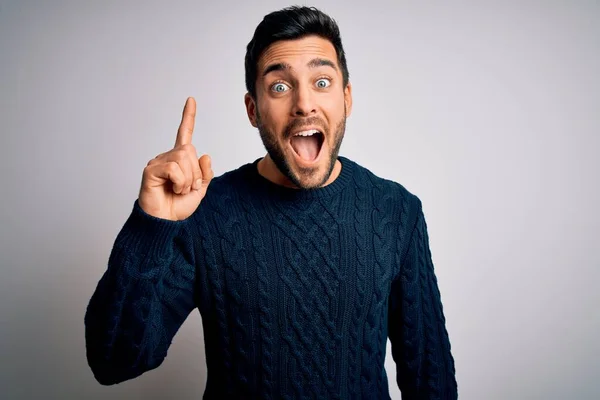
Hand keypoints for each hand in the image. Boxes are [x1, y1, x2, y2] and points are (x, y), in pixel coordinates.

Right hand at [138, 97, 213, 220]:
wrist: (166, 222)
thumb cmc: (178, 206)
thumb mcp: (200, 190)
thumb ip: (205, 173)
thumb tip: (205, 155)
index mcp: (180, 160)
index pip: (184, 134)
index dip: (188, 117)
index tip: (191, 99)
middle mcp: (168, 157)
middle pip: (190, 150)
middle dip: (195, 173)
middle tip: (187, 188)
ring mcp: (158, 162)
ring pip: (183, 158)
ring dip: (187, 179)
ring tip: (178, 190)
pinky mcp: (151, 170)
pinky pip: (174, 168)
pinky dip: (179, 181)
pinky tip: (171, 189)